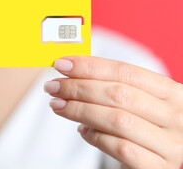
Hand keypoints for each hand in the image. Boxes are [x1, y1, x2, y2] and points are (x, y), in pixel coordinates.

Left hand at [43, 56, 182, 168]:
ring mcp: (170, 144)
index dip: (90, 66)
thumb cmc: (141, 126)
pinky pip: (120, 148)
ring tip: (57, 105)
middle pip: (118, 94)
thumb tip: (69, 68)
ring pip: (116, 120)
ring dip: (79, 110)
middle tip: (52, 86)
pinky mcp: (157, 168)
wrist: (154, 163)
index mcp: (172, 92)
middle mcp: (176, 116)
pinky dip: (95, 137)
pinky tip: (81, 130)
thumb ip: (111, 86)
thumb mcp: (136, 103)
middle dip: (78, 87)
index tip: (61, 64)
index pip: (125, 71)